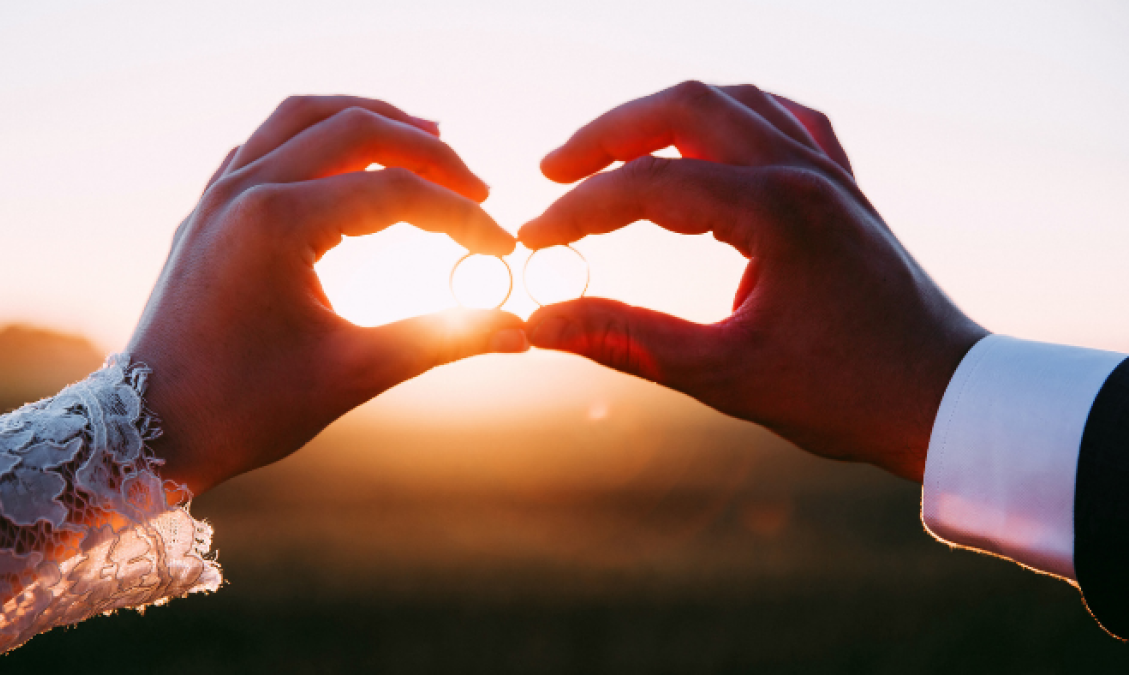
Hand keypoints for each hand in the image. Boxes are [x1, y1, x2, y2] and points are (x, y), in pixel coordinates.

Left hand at [129, 96, 526, 495]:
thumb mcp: (353, 373)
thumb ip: (442, 340)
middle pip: (356, 130)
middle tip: (477, 189)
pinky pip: (269, 139)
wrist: (150, 431)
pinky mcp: (210, 206)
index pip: (396, 194)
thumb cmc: (245, 408)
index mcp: (277, 223)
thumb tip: (520, 333)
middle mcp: (244, 189)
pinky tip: (350, 158)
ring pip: (306, 116)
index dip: (461, 218)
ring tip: (428, 138)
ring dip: (371, 121)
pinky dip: (320, 135)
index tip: (502, 249)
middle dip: (428, 153)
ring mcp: (220, 191)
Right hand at [518, 82, 987, 481]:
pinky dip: (731, 119)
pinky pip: (782, 120)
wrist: (945, 400)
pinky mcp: (843, 188)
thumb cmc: (846, 395)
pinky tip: (709, 141)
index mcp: (775, 212)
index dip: (576, 210)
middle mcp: (803, 173)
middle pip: (684, 108)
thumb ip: (625, 342)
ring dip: (662, 118)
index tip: (532, 240)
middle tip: (552, 170)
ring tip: (611, 155)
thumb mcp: (724, 376)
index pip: (647, 186)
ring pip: (731, 101)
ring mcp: (829, 172)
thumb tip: (540, 325)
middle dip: (607, 134)